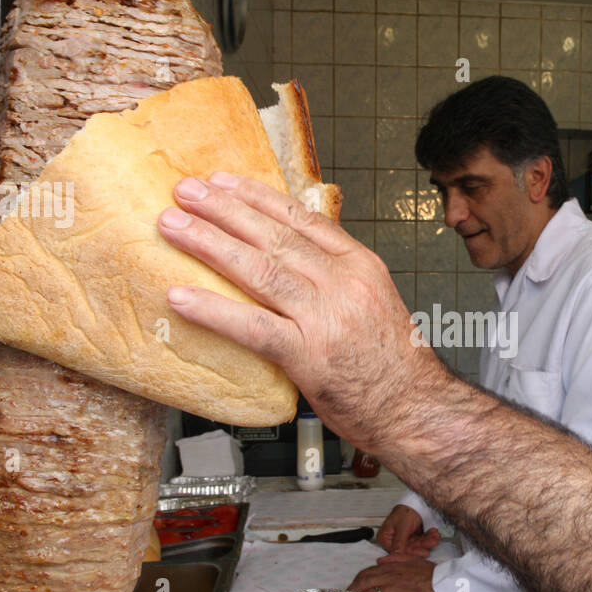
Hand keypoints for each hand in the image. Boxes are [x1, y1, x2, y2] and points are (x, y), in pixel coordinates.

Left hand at [157, 173, 448, 452]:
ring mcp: (326, 318)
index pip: (303, 218)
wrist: (417, 410)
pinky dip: (213, 310)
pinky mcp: (308, 356)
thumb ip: (334, 279)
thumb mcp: (373, 304)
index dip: (257, 197)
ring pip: (260, 269)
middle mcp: (343, 284)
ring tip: (174, 227)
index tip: (224, 182)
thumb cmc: (394, 366)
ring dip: (209, 244)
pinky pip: (252, 327)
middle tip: (185, 192)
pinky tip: (181, 298)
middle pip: (274, 235)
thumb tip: (291, 261)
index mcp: (360, 266)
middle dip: (223, 209)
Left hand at [348, 555, 446, 591]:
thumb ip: (396, 559)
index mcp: (394, 567)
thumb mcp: (416, 560)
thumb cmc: (435, 575)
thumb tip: (379, 562)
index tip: (350, 589)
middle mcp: (393, 577)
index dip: (355, 582)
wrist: (450, 585)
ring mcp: (398, 590)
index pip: (367, 573)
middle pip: (365, 584)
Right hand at [376, 504, 440, 556]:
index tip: (421, 552)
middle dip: (423, 544)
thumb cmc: (405, 510)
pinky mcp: (413, 537)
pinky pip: (421, 540)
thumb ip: (399, 542)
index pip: (396, 550)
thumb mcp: (402, 526)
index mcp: (385, 537)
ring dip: (428, 540)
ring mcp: (404, 538)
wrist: (416, 501)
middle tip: (432, 543)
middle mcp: (394, 539)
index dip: (410, 552)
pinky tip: (434, 534)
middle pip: (409, 548)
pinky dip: (428, 537)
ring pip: (417, 544)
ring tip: (435, 536)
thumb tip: (395, 554)